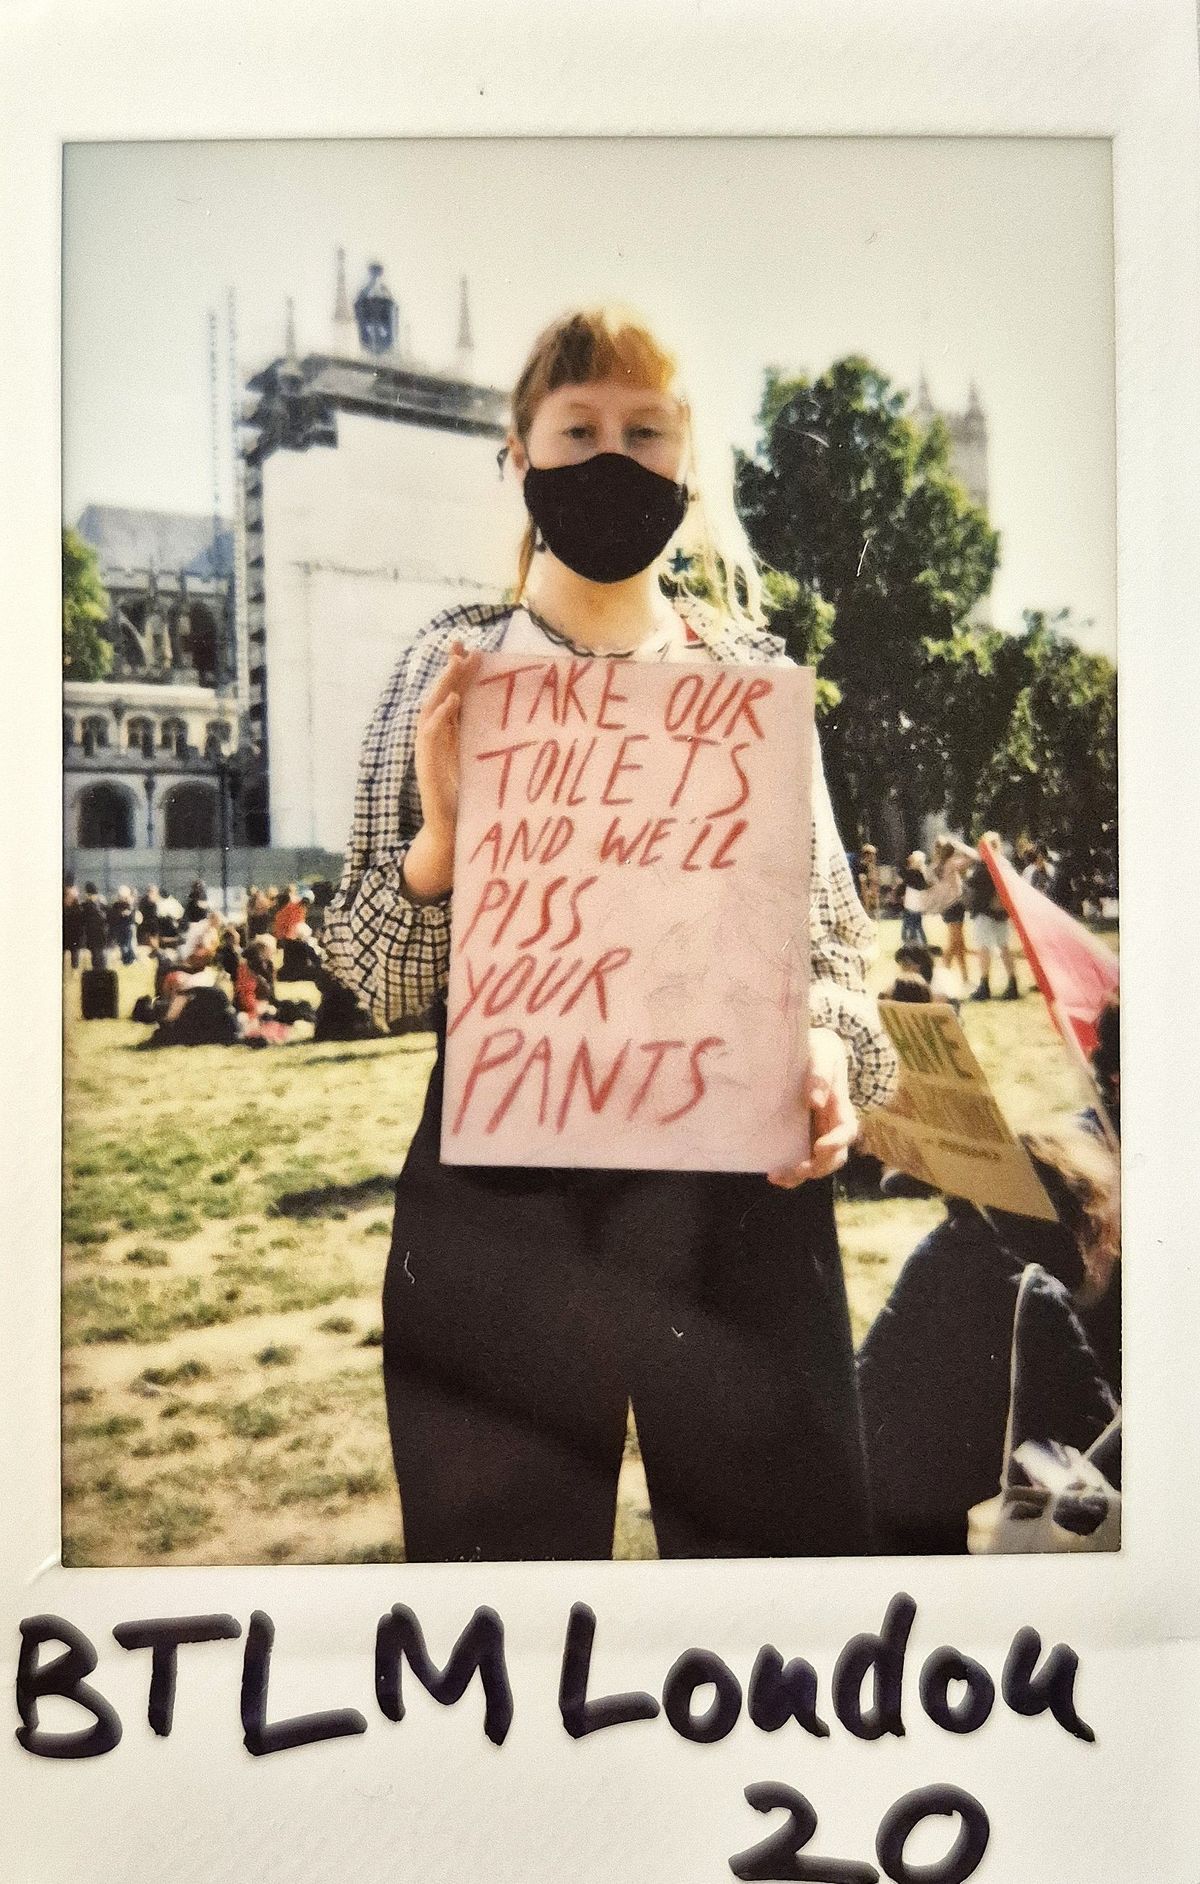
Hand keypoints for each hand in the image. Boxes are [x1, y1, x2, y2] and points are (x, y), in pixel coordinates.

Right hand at [403, 640, 480, 900]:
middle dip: (450, 669)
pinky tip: (452, 701)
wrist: (453, 832)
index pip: (453, 696)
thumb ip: (495, 744)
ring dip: (443, 685)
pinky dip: (439, 716)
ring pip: (430, 709)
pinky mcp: (425, 766)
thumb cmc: (473, 801)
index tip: (475, 649)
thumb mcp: (486, 765)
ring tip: (456, 664)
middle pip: (440, 696)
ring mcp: (428, 751)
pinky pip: (428, 735)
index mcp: (450, 737)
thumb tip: (524, 723)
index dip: (460, 673)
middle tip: (461, 644)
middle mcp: (437, 740)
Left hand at [768, 1027, 857, 1188]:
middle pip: (835, 1157)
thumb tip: (815, 1101)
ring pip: (817, 1164)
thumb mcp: (822, 1053)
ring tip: (777, 1177)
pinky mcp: (800, 1137)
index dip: (837, 1142)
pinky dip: (789, 1171)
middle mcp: (832, 1126)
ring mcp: (817, 1133)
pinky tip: (773, 1173)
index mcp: (840, 1107)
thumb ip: (820, 1074)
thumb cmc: (818, 1049)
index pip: (847, 1131)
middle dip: (818, 1167)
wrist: (810, 1050)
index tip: (820, 1146)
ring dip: (800, 1175)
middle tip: (798, 1168)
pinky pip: (799, 1159)